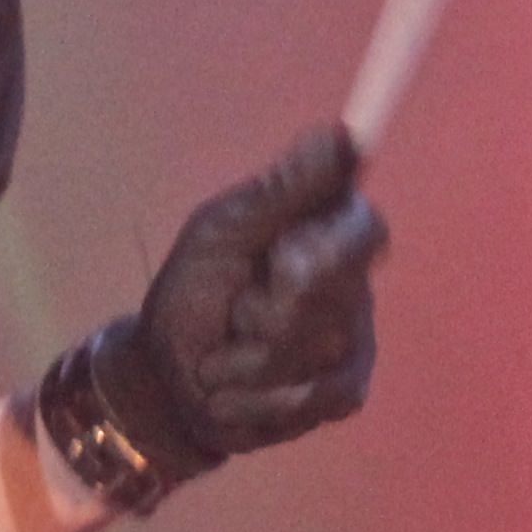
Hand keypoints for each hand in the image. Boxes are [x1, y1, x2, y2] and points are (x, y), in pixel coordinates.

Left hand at [114, 124, 388, 479]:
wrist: (166, 376)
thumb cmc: (196, 289)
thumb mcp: (224, 229)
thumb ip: (284, 188)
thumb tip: (341, 133)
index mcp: (330, 233)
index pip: (365, 229)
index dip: (325, 251)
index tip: (281, 257)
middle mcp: (355, 287)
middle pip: (327, 295)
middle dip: (260, 309)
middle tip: (235, 309)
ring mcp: (354, 344)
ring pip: (309, 351)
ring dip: (244, 357)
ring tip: (229, 352)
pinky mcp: (343, 394)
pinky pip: (305, 397)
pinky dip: (249, 397)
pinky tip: (233, 390)